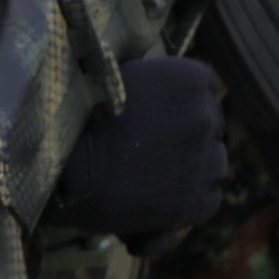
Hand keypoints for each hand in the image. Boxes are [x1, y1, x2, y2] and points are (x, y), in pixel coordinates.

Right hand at [54, 55, 229, 247]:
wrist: (61, 168)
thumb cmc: (80, 119)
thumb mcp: (124, 79)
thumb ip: (157, 87)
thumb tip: (168, 98)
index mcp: (189, 78)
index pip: (205, 87)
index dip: (182, 103)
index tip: (162, 115)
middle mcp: (205, 115)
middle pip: (212, 124)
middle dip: (189, 135)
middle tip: (156, 148)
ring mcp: (204, 159)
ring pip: (217, 161)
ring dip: (195, 167)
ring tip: (159, 175)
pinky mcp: (196, 201)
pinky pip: (210, 197)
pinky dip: (192, 199)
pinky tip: (163, 198)